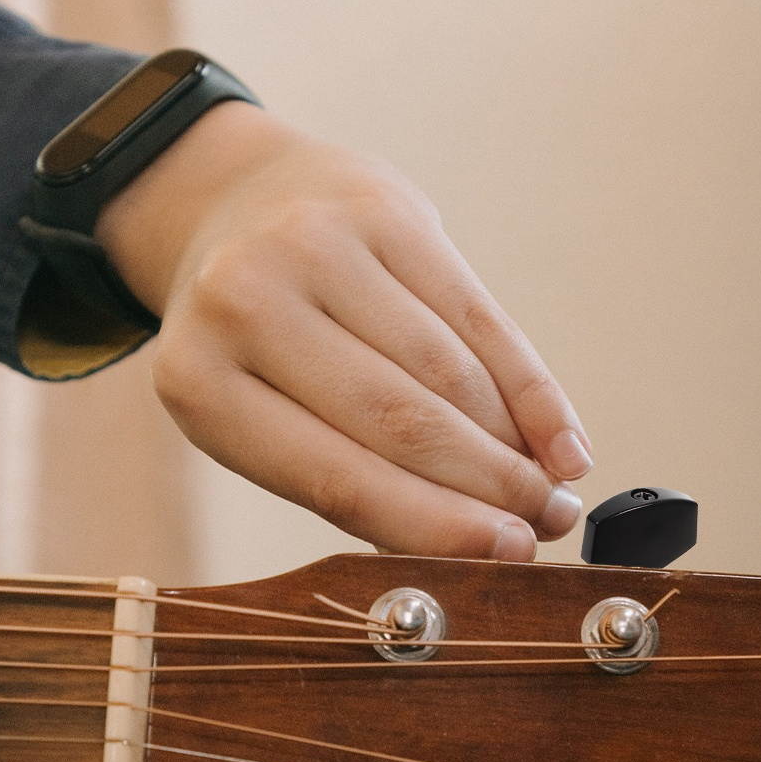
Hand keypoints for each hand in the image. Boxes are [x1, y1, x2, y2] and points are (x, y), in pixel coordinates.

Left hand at [95, 102, 590, 559]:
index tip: (507, 558)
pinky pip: (477, 314)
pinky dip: (529, 385)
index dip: (433, 525)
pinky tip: (561, 437)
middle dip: (488, 487)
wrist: (233, 204)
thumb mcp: (260, 418)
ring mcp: (315, 244)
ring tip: (552, 491)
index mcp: (199, 382)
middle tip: (546, 528)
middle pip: (401, 421)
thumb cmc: (254, 348)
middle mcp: (246, 303)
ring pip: (447, 370)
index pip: (337, 477)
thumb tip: (471, 549)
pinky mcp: (383, 207)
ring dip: (514, 444)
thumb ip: (345, 483)